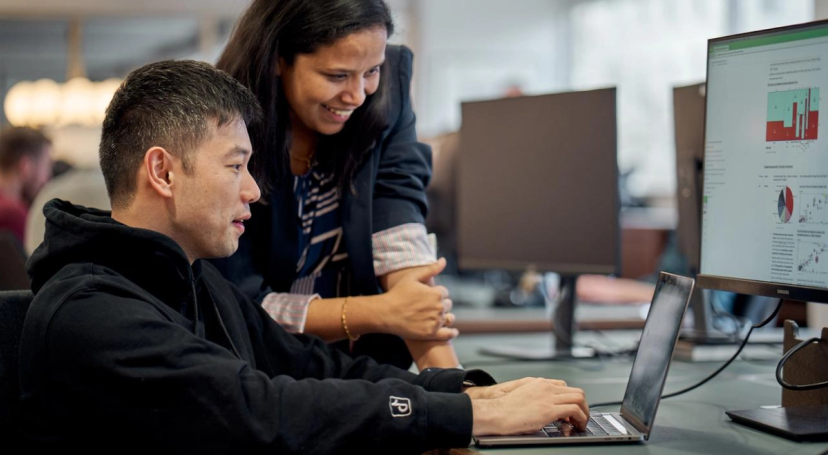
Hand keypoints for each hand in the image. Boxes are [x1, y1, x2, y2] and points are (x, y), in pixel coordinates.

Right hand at [378, 258, 457, 340]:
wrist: (386, 313)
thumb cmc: (398, 293)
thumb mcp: (413, 277)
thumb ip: (431, 269)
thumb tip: (444, 260)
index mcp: (437, 293)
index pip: (444, 292)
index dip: (435, 293)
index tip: (425, 296)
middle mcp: (439, 307)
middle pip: (447, 305)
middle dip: (440, 304)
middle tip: (427, 306)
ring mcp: (436, 321)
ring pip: (447, 318)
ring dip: (443, 317)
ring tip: (432, 316)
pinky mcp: (431, 333)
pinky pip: (448, 334)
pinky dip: (451, 332)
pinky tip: (452, 331)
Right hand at [470, 378, 587, 435]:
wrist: (496, 413)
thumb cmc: (505, 409)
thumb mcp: (524, 397)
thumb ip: (538, 399)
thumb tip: (547, 411)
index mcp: (539, 383)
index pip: (564, 386)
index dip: (570, 399)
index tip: (570, 410)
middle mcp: (546, 387)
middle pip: (576, 391)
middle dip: (582, 406)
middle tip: (580, 418)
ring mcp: (549, 397)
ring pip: (579, 399)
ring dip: (584, 412)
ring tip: (581, 424)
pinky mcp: (549, 410)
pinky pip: (574, 410)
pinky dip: (580, 418)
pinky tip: (577, 425)